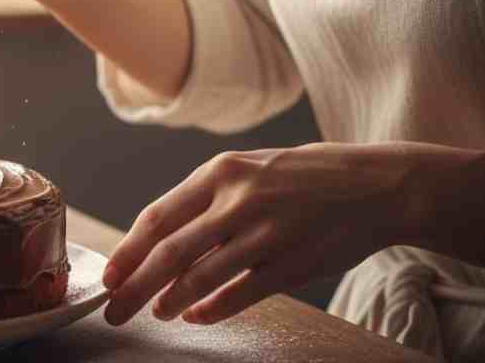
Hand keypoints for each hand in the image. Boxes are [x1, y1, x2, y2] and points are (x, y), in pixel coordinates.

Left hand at [102, 143, 414, 325]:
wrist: (375, 185)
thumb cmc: (303, 177)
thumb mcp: (248, 168)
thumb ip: (207, 197)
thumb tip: (160, 237)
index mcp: (220, 172)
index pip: (158, 217)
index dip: (128, 251)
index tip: (109, 276)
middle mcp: (238, 200)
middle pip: (170, 252)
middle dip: (135, 286)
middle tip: (114, 309)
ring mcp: (266, 233)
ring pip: (201, 276)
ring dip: (170, 300)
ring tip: (155, 313)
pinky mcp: (292, 263)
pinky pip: (241, 293)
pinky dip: (212, 309)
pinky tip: (196, 316)